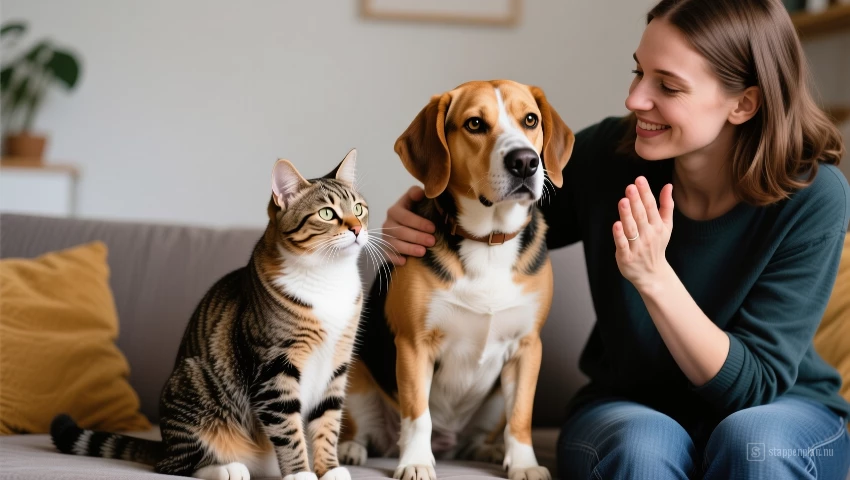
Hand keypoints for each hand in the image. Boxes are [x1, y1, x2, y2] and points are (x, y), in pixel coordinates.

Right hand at [381, 186, 435, 265]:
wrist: (407, 225)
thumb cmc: (415, 212)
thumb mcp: (416, 200)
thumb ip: (417, 194)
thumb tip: (420, 193)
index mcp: (396, 209)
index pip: (405, 216)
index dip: (419, 222)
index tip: (433, 228)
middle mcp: (388, 222)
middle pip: (401, 231)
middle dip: (417, 237)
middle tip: (432, 241)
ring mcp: (386, 236)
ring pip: (395, 244)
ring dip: (409, 248)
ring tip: (423, 252)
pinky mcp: (385, 248)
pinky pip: (388, 254)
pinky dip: (395, 258)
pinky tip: (404, 261)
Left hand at [613, 176, 673, 291]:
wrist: (652, 274)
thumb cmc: (657, 246)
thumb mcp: (666, 226)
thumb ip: (666, 205)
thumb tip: (668, 185)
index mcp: (657, 226)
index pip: (651, 207)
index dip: (645, 193)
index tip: (640, 179)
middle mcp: (648, 235)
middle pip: (641, 216)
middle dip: (636, 201)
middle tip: (631, 187)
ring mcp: (637, 246)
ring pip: (631, 228)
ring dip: (627, 215)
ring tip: (623, 201)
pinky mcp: (626, 256)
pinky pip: (622, 244)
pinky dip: (619, 235)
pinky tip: (616, 224)